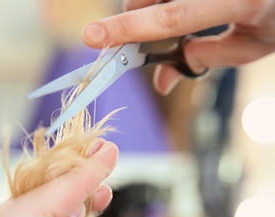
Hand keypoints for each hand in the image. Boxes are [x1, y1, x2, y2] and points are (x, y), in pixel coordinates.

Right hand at [82, 0, 274, 94]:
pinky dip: (158, 0)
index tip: (90, 37)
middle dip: (135, 16)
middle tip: (140, 32)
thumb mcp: (251, 46)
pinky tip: (179, 5)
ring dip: (148, 3)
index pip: (170, 18)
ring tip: (174, 13)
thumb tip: (160, 83)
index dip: (126, 30)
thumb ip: (202, 59)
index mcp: (238, 1)